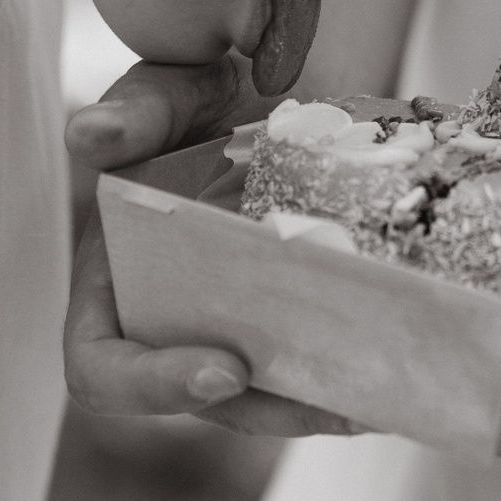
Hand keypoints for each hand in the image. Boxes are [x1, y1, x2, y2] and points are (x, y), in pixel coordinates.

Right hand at [64, 58, 357, 436]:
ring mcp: (240, 335)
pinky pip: (325, 371)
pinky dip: (363, 375)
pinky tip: (410, 363)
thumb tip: (90, 135)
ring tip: (384, 394)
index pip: (101, 368)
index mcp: (115, 287)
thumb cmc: (201, 102)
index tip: (226, 368)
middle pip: (212, 400)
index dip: (152, 386)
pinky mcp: (297, 329)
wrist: (275, 96)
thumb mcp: (167, 92)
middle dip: (272, 408)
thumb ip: (135, 111)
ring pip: (277, 397)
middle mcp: (176, 326)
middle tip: (336, 399)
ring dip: (330, 404)